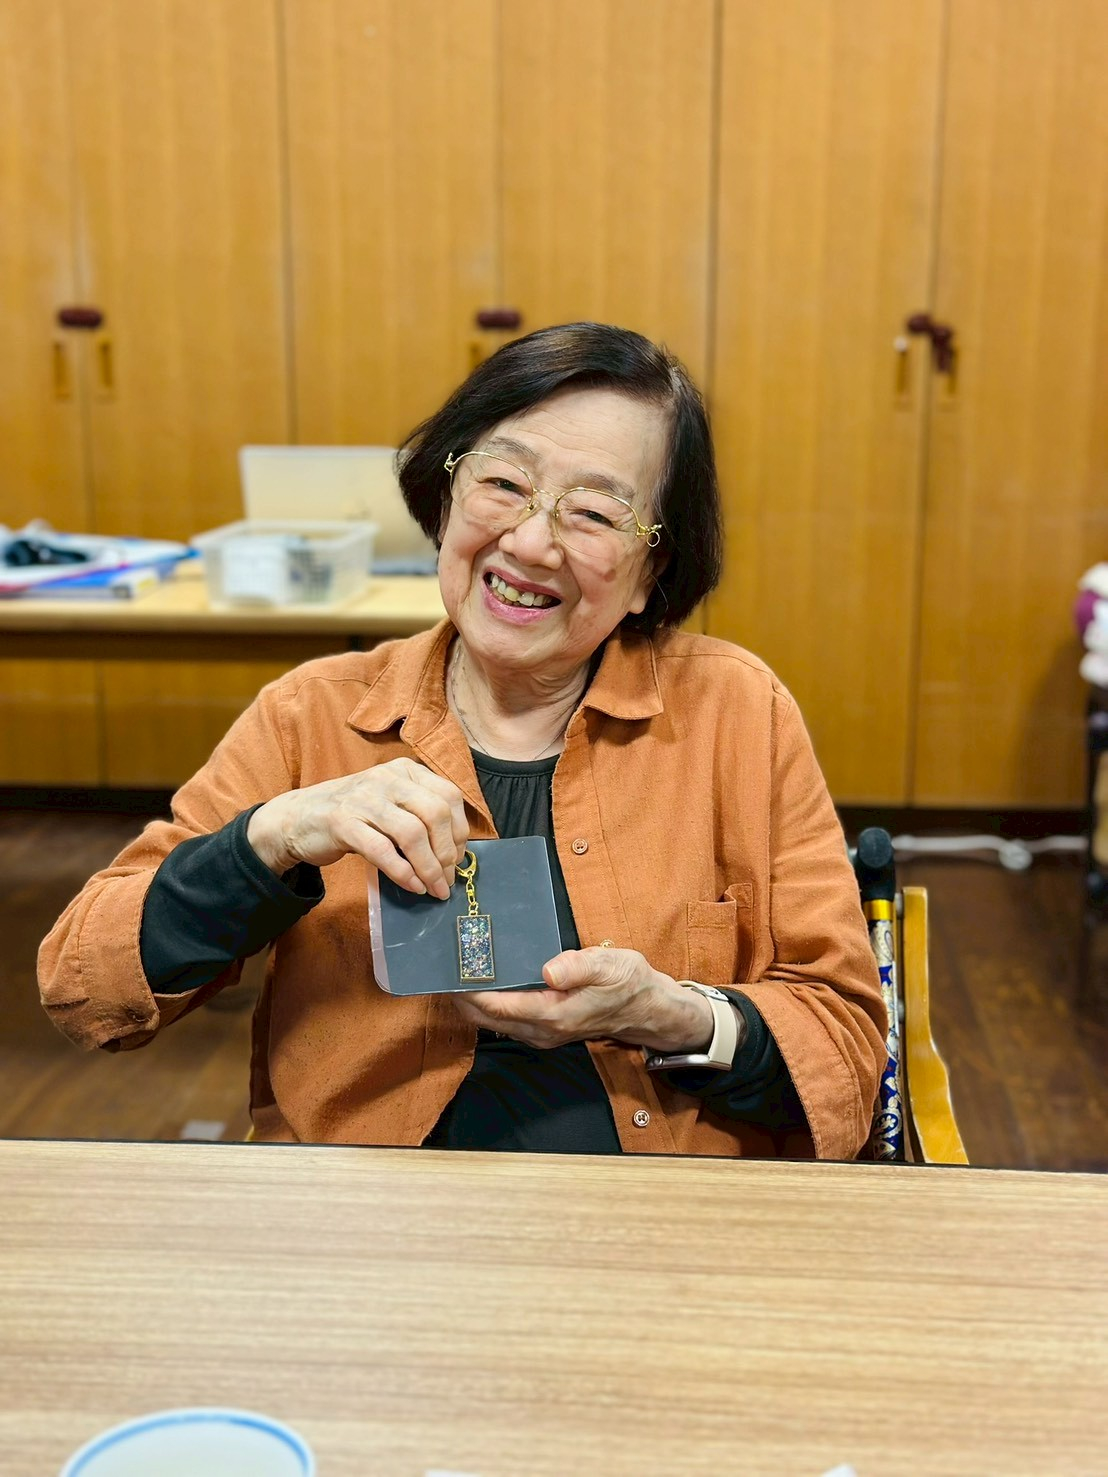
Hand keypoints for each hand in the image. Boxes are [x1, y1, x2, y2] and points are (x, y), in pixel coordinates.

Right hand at [246, 758, 468, 897]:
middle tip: (447, 878)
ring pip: (412, 834)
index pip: (448, 795)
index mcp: (405, 770)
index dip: (460, 830)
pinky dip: (403, 873)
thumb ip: (419, 814)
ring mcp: (364, 798)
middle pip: (435, 813)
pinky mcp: (343, 822)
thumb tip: (455, 851)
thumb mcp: (390, 802)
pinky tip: (412, 886)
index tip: (458, 857)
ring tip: (433, 888)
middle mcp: (387, 778)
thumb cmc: (353, 814)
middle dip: (447, 852)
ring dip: (429, 867)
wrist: (297, 817)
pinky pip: (383, 851)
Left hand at [451, 946, 714, 1052]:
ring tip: (454, 969)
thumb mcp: (610, 966)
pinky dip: (487, 1003)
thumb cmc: (628, 983)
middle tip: (440, 965)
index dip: (467, 990)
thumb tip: (548, 971)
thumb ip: (578, 967)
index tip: (446, 968)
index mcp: (552, 1014)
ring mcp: (540, 1033)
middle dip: (460, 995)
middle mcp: (540, 1030)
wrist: (648, 1010)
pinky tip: (481, 981)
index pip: (496, 1006)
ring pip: (492, 1021)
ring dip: (471, 1000)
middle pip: (485, 1018)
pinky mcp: (543, 1028)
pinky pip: (504, 1019)